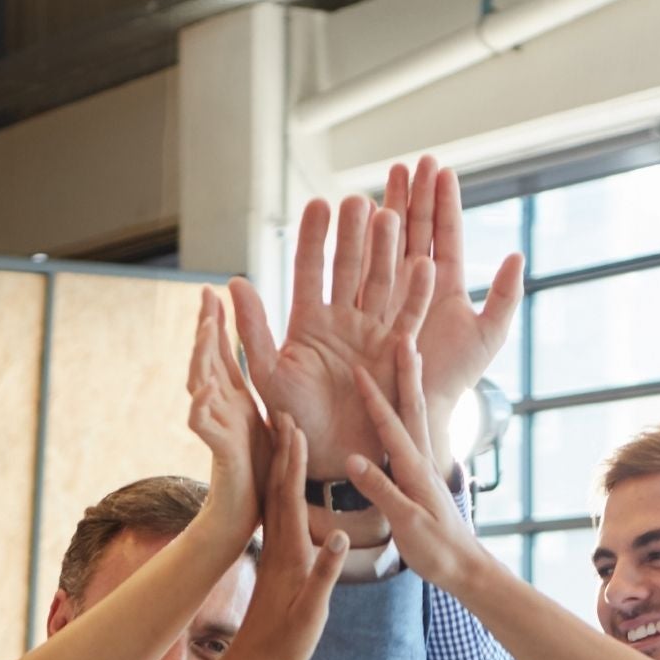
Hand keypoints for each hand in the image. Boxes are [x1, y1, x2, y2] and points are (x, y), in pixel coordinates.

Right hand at [184, 287, 268, 548]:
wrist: (248, 515)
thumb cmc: (259, 471)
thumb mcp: (266, 421)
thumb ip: (262, 392)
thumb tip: (266, 364)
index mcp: (235, 399)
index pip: (222, 353)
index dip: (216, 322)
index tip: (212, 291)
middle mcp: (221, 408)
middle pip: (208, 360)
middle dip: (207, 329)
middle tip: (207, 298)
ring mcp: (217, 427)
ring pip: (201, 385)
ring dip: (202, 356)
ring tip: (207, 328)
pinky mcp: (220, 451)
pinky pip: (205, 427)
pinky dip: (201, 408)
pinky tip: (203, 388)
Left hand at [221, 417, 347, 659]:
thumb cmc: (288, 641)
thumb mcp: (312, 612)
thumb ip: (324, 574)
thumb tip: (338, 537)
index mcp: (289, 552)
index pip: (289, 497)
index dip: (292, 461)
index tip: (295, 427)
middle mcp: (277, 545)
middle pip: (278, 487)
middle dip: (282, 449)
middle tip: (283, 411)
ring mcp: (274, 550)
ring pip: (274, 497)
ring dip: (279, 463)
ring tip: (282, 434)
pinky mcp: (275, 558)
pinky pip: (276, 512)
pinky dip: (279, 488)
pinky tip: (281, 478)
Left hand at [229, 196, 417, 478]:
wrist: (331, 458)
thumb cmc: (294, 420)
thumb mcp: (267, 373)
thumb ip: (253, 329)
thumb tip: (234, 282)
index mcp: (308, 320)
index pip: (310, 269)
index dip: (314, 238)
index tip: (318, 204)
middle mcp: (342, 320)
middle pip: (349, 267)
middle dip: (353, 235)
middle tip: (358, 200)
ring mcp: (372, 333)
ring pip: (380, 284)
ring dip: (385, 252)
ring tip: (390, 216)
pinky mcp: (397, 353)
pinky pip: (409, 319)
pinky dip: (417, 295)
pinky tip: (425, 266)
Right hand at [343, 337, 493, 592]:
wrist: (466, 568)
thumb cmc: (436, 551)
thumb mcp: (406, 523)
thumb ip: (381, 491)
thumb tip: (355, 459)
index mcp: (414, 469)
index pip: (391, 425)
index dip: (374, 396)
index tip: (358, 367)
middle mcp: (422, 460)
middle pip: (413, 406)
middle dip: (406, 371)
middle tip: (403, 336)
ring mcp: (425, 467)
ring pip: (417, 416)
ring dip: (411, 384)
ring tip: (409, 356)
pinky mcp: (425, 477)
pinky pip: (415, 435)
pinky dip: (409, 411)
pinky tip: (406, 405)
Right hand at [387, 155, 523, 450]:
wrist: (419, 409)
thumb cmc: (456, 377)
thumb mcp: (489, 335)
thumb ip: (505, 296)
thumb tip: (516, 254)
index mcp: (445, 283)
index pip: (445, 233)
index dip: (444, 201)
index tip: (441, 169)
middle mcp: (416, 282)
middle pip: (416, 228)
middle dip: (414, 193)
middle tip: (412, 161)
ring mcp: (388, 290)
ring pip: (388, 241)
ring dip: (389, 206)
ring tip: (389, 175)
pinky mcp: (364, 304)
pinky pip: (361, 266)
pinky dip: (360, 239)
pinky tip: (358, 213)